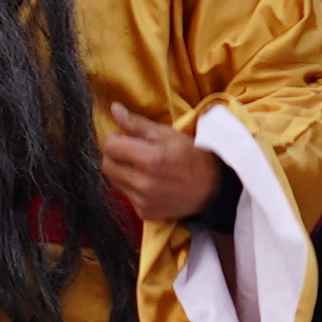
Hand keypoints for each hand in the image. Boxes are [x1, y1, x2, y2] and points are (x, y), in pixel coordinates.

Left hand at [95, 103, 220, 230]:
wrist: (214, 188)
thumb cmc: (193, 155)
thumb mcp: (168, 134)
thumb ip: (137, 124)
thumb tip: (114, 109)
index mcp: (150, 159)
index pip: (109, 146)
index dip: (114, 139)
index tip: (124, 138)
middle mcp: (144, 183)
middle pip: (107, 165)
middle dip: (114, 155)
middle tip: (130, 151)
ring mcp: (144, 201)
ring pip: (114, 181)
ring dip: (121, 171)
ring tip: (140, 166)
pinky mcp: (145, 213)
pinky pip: (126, 196)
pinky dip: (132, 187)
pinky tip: (148, 182)